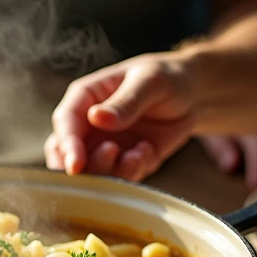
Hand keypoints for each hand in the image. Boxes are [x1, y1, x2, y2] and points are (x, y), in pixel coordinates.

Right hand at [46, 54, 194, 181]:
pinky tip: (149, 150)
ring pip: (91, 172)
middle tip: (112, 156)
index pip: (65, 122)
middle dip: (84, 166)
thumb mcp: (150, 82)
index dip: (67, 145)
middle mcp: (88, 125)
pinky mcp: (121, 163)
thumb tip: (96, 117)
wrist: (191, 96)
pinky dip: (133, 172)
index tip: (75, 164)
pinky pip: (119, 178)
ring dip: (113, 171)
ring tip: (141, 152)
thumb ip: (125, 102)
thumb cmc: (166, 77)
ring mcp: (103, 146)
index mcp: (85, 97)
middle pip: (68, 154)